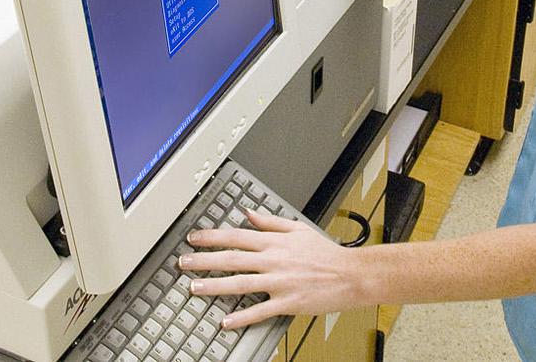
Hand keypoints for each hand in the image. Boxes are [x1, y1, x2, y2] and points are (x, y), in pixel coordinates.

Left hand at [181, 210, 367, 328]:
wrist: (351, 274)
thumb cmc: (326, 253)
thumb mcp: (298, 228)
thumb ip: (270, 222)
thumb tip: (248, 214)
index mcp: (275, 242)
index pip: (236, 236)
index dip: (212, 236)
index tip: (194, 238)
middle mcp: (274, 260)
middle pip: (232, 259)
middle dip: (204, 260)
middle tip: (184, 263)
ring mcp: (280, 282)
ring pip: (240, 282)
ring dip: (215, 285)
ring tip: (194, 288)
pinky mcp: (288, 302)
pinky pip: (260, 310)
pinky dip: (242, 317)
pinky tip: (226, 322)